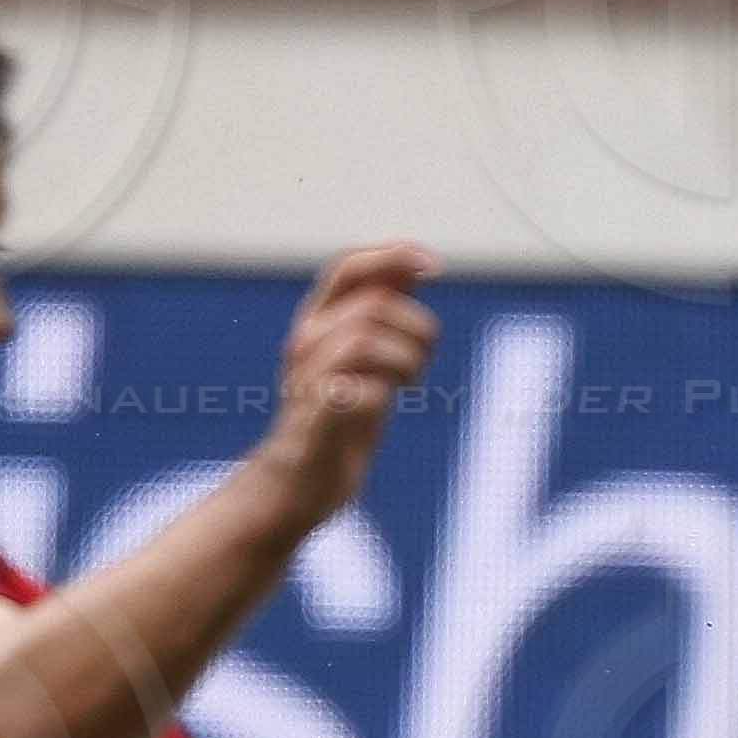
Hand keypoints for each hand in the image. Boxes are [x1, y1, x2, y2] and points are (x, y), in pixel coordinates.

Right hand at [255, 244, 442, 522]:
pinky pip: (361, 391)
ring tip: (407, 382)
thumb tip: (413, 264)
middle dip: (416, 328)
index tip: (434, 266)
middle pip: (373, 306)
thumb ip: (382, 311)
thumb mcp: (365, 354)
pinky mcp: (317, 419)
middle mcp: (305, 343)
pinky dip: (384, 394)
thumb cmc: (340, 415)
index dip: (391, 256)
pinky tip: (384, 404)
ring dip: (406, 360)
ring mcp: (308, 379)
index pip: (347, 268)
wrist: (303, 481)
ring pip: (367, 341)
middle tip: (421, 359)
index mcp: (316, 322)